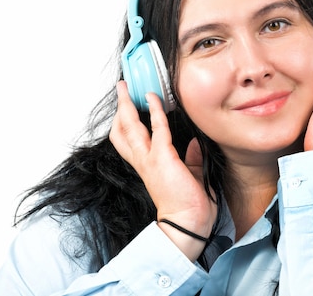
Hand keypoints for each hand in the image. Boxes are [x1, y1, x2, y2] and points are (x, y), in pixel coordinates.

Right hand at [109, 81, 216, 259]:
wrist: (187, 224)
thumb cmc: (188, 205)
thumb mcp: (188, 176)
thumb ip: (189, 159)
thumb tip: (192, 143)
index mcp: (147, 166)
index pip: (127, 141)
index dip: (123, 122)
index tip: (127, 106)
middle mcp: (142, 161)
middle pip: (120, 131)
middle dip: (119, 108)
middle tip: (121, 90)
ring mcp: (150, 159)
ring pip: (129, 127)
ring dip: (127, 104)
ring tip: (126, 87)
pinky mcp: (163, 157)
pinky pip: (157, 128)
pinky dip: (155, 110)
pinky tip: (154, 97)